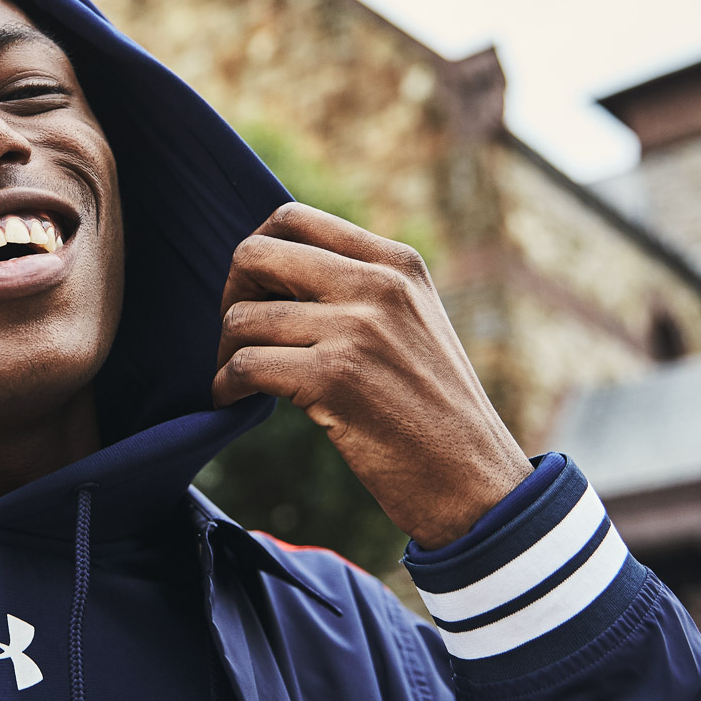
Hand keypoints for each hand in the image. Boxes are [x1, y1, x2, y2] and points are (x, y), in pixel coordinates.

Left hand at [212, 203, 530, 548]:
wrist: (475, 482)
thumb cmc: (435, 412)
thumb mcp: (413, 324)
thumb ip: (360, 289)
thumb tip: (274, 274)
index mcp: (396, 263)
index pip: (293, 219)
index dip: (257, 256)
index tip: (254, 295)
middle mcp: (378, 285)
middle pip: (255, 255)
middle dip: (230, 294)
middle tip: (236, 336)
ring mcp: (356, 330)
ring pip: (242, 317)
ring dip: (225, 353)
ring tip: (237, 379)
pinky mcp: (334, 379)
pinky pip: (244, 366)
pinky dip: (225, 387)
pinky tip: (233, 401)